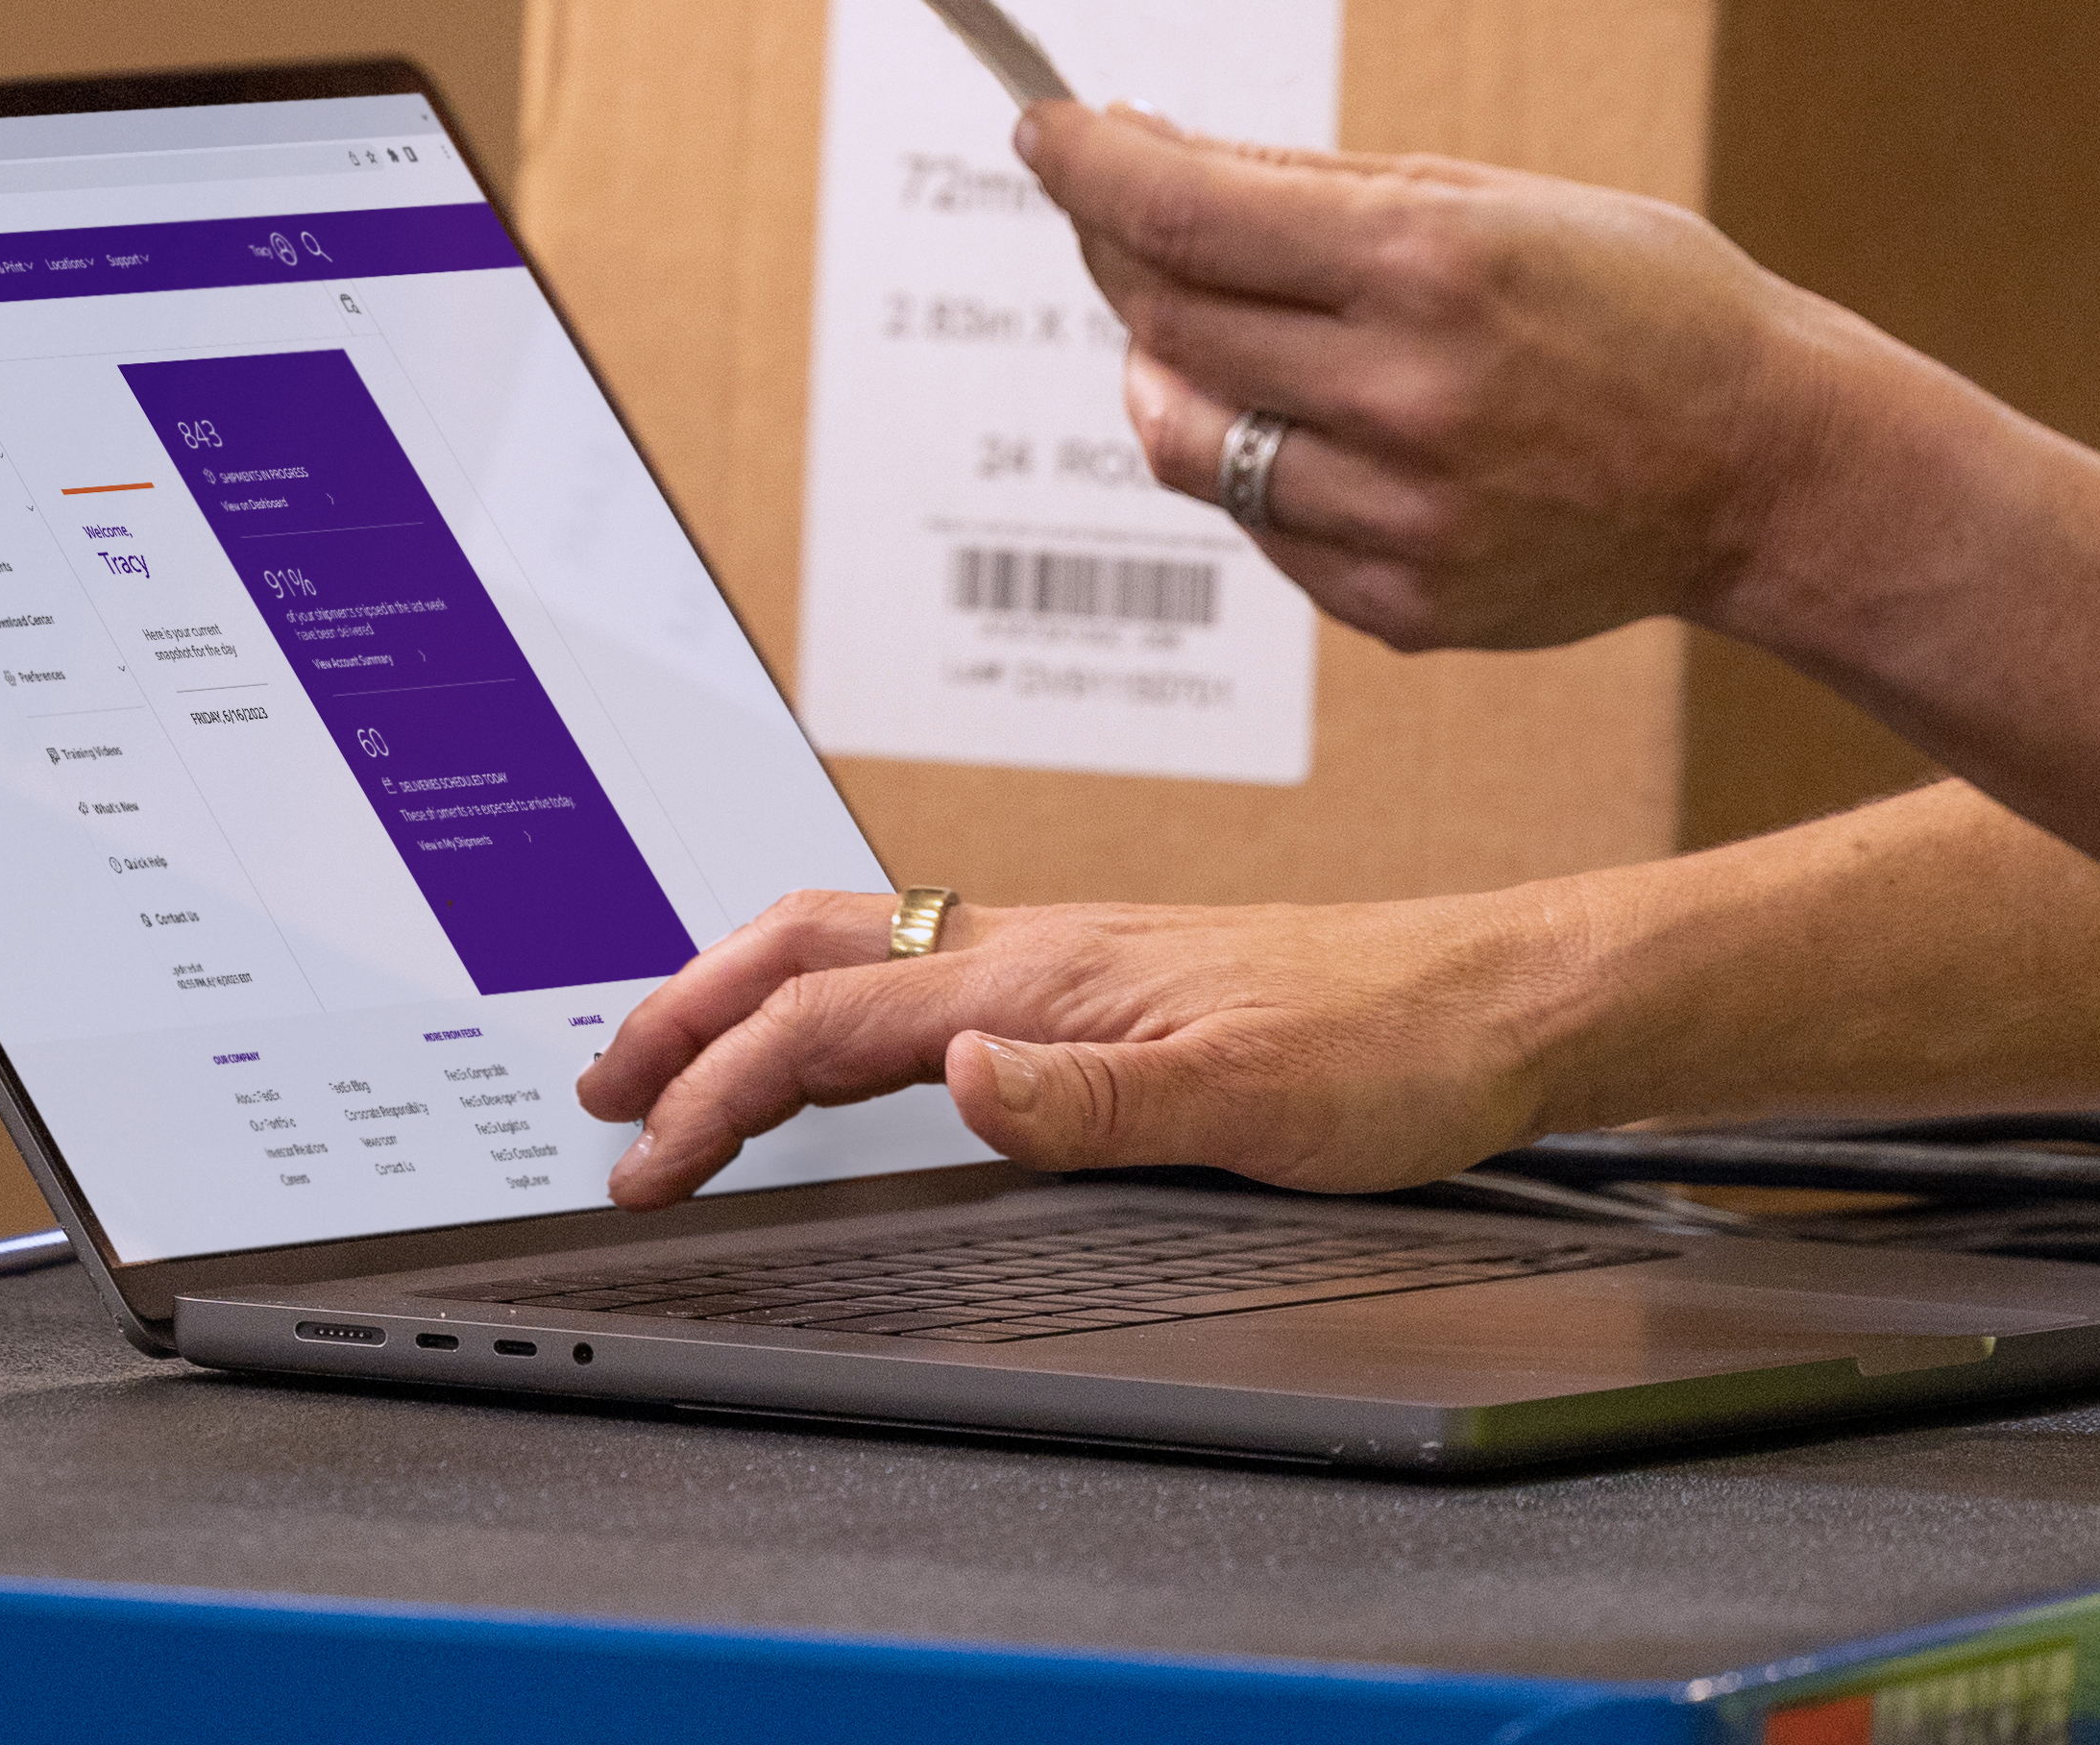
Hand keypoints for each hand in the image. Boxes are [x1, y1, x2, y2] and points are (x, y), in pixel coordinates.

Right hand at [568, 885, 1582, 1208]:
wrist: (1497, 1001)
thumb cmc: (1397, 1049)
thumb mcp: (1258, 1100)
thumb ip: (1101, 1096)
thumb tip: (959, 1077)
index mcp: (1050, 974)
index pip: (834, 1022)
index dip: (722, 1088)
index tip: (645, 1154)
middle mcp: (1039, 946)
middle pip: (812, 950)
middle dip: (688, 1010)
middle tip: (602, 1085)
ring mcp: (1064, 954)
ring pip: (858, 945)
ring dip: (746, 993)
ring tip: (676, 1052)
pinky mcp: (1097, 978)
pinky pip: (917, 965)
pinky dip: (828, 994)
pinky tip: (840, 1038)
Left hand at [1037, 105, 1859, 655]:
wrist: (1769, 465)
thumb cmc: (1633, 300)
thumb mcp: (1486, 197)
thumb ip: (1307, 188)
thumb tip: (1146, 155)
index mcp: (1433, 265)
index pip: (1185, 213)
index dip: (1087, 165)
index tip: (1040, 129)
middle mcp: (1411, 395)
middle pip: (1165, 322)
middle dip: (1119, 253)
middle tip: (1126, 216)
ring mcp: (1407, 519)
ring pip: (1183, 439)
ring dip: (1164, 369)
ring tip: (1218, 327)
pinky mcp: (1408, 609)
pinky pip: (1258, 527)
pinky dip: (1251, 462)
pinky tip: (1313, 422)